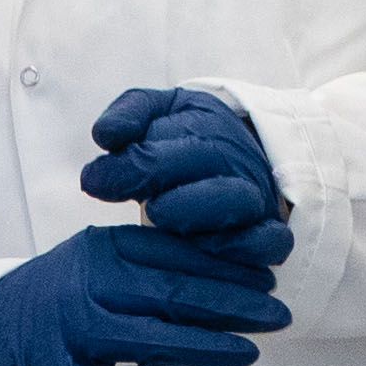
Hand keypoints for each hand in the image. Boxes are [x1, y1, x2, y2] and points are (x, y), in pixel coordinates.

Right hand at [0, 222, 291, 365]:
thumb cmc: (54, 298)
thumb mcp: (93, 262)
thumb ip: (145, 263)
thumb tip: (222, 274)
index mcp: (101, 250)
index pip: (176, 255)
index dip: (228, 269)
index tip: (267, 280)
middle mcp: (87, 286)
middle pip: (173, 295)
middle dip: (235, 306)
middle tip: (277, 316)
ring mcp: (70, 333)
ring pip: (150, 340)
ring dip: (207, 348)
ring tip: (249, 353)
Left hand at [74, 85, 285, 259]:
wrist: (238, 159)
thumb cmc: (183, 140)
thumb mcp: (156, 113)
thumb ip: (128, 115)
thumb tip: (104, 135)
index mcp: (205, 124)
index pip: (167, 137)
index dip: (128, 163)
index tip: (93, 182)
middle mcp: (234, 158)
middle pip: (209, 164)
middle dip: (163, 179)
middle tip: (142, 203)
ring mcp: (256, 197)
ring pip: (239, 203)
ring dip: (198, 213)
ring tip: (161, 220)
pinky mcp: (270, 233)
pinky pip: (271, 242)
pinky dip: (244, 249)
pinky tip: (204, 252)